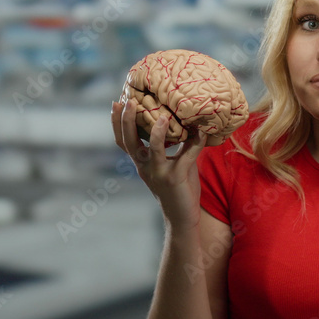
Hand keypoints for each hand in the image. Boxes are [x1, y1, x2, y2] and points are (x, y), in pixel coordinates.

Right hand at [112, 99, 206, 228]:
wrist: (182, 217)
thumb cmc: (179, 188)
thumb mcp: (176, 162)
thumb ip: (178, 144)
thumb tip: (191, 120)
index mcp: (141, 162)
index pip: (123, 141)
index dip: (117, 123)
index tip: (116, 102)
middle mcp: (145, 167)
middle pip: (129, 141)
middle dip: (127, 120)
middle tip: (129, 100)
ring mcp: (158, 173)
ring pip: (152, 149)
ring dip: (156, 131)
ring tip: (163, 116)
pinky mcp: (174, 178)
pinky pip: (185, 156)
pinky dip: (195, 142)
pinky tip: (202, 130)